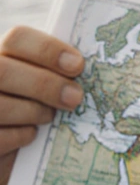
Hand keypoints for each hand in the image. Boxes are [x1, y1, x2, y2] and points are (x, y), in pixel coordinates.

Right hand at [0, 26, 83, 184]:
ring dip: (35, 112)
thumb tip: (86, 66)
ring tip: (50, 116)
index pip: (17, 38)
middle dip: (45, 85)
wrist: (12, 146)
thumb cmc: (34, 106)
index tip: (77, 65)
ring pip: (1, 106)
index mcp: (1, 54)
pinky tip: (32, 135)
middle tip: (75, 98)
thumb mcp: (45, 82)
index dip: (48, 49)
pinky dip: (22, 135)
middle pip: (4, 71)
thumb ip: (57, 70)